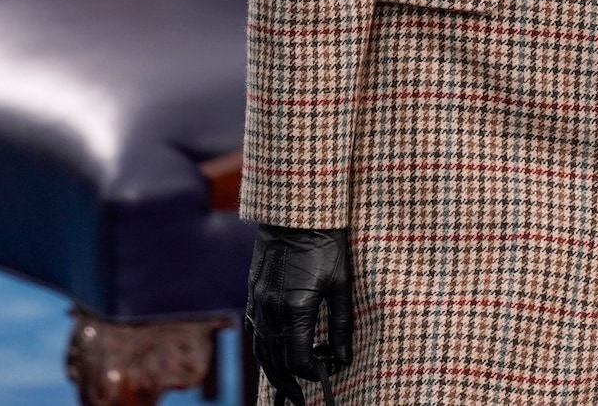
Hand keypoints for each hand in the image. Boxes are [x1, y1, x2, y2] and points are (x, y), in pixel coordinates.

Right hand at [246, 225, 353, 405]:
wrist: (296, 210)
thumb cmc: (325, 242)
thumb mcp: (341, 284)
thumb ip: (341, 325)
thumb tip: (343, 358)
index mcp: (295, 309)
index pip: (298, 360)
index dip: (313, 373)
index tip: (327, 372)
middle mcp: (271, 309)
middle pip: (276, 361)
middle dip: (290, 382)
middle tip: (302, 398)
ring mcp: (259, 301)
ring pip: (261, 349)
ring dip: (273, 371)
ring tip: (286, 387)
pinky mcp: (254, 292)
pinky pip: (255, 330)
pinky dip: (262, 349)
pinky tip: (271, 355)